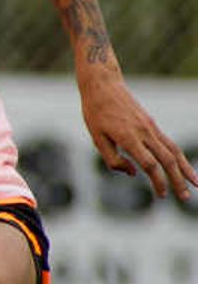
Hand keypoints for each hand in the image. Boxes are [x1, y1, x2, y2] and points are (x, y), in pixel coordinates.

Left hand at [80, 70, 195, 201]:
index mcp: (129, 138)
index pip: (149, 164)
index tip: (162, 195)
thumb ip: (112, 159)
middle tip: (186, 198)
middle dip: (178, 181)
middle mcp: (144, 133)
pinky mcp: (152, 125)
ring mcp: (151, 128)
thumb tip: (133, 173)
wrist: (104, 86)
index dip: (158, 181)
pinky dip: (179, 156)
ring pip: (174, 151)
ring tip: (197, 184)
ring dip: (186, 169)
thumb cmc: (96, 113)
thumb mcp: (96, 137)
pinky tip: (183, 167)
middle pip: (167, 160)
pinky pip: (169, 143)